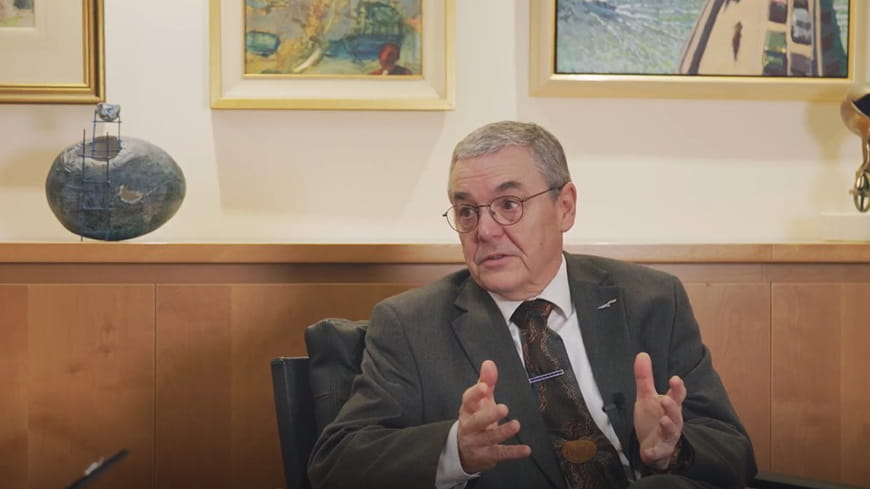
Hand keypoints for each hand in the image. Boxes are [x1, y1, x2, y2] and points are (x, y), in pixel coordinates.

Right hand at [457, 360, 530, 472]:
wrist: (464, 450)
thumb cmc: (475, 420)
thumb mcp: (480, 401)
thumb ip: (486, 381)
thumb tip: (489, 363)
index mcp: (467, 410)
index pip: (468, 400)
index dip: (475, 393)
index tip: (484, 387)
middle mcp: (470, 426)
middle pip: (477, 421)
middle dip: (489, 415)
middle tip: (503, 408)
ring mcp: (477, 442)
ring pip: (489, 438)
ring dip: (503, 432)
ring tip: (515, 425)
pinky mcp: (487, 455)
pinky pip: (501, 454)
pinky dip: (513, 452)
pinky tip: (526, 449)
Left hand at [633, 352, 685, 470]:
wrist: (652, 446)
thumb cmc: (653, 419)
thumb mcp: (646, 397)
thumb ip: (645, 378)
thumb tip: (642, 354)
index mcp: (670, 406)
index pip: (677, 396)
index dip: (677, 388)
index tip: (675, 379)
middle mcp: (672, 421)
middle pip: (676, 414)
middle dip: (672, 408)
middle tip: (666, 400)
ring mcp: (667, 437)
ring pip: (671, 432)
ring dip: (668, 426)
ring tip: (664, 420)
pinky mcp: (660, 451)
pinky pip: (658, 453)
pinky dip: (654, 453)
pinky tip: (649, 453)